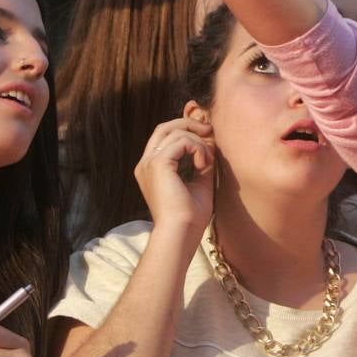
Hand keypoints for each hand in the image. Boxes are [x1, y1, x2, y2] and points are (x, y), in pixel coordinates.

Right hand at [134, 118, 214, 239]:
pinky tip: (203, 165)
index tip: (208, 136)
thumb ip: (201, 159)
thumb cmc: (191, 215)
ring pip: (174, 131)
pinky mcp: (157, 164)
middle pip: (165, 127)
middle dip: (189, 123)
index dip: (186, 129)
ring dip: (197, 141)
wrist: (182, 232)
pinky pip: (181, 141)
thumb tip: (210, 140)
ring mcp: (148, 163)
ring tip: (207, 162)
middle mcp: (146, 164)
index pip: (165, 136)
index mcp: (151, 168)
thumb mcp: (199, 180)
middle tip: (210, 130)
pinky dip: (197, 148)